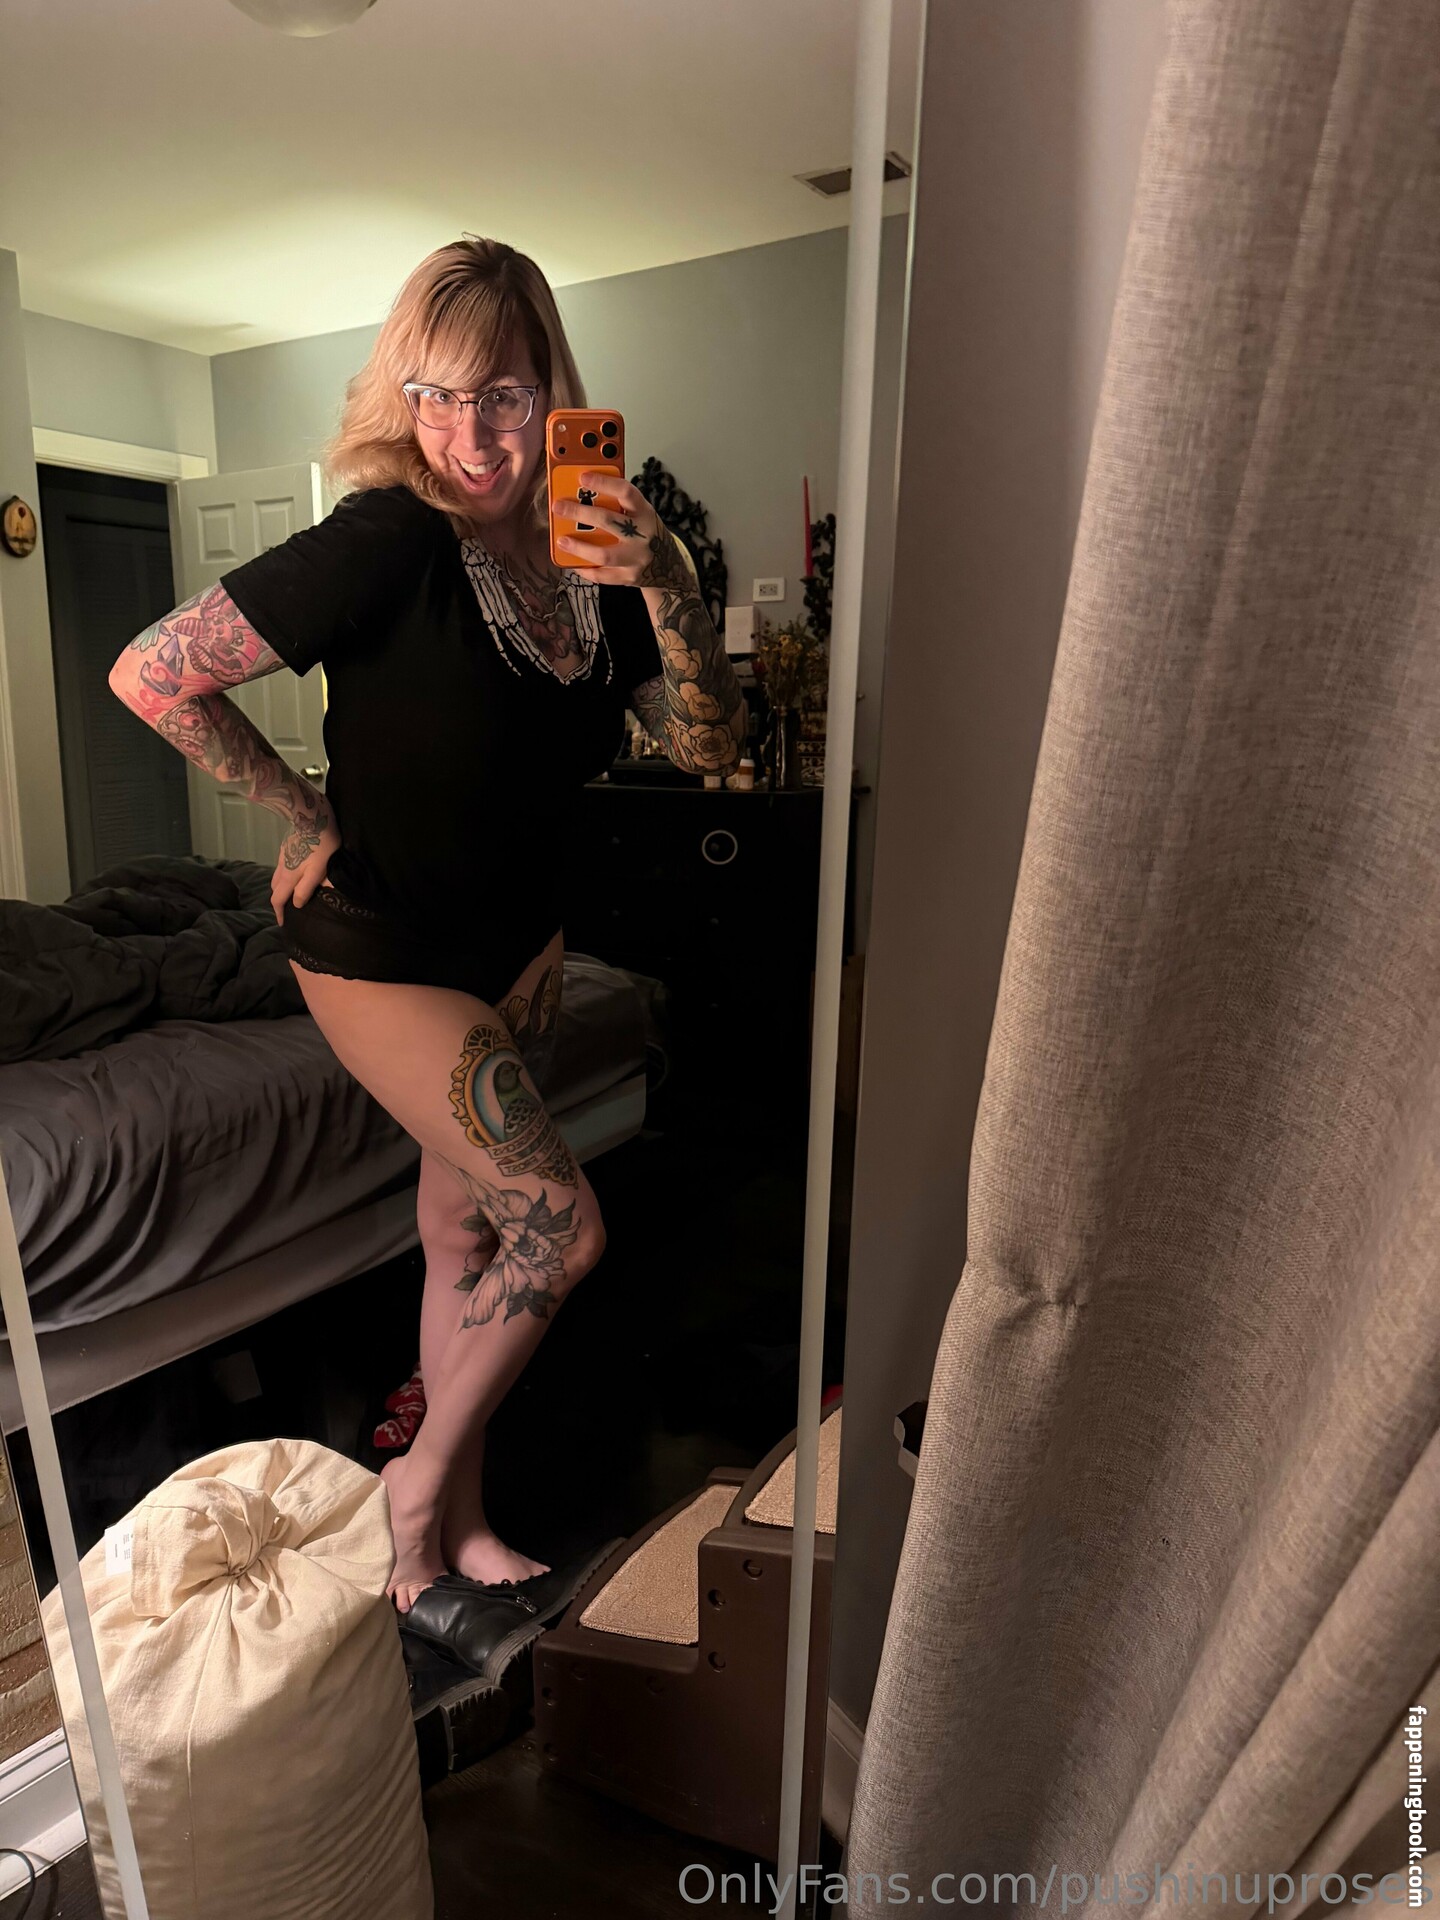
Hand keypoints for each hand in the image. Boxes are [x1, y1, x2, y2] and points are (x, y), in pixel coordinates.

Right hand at [271, 802, 340, 921]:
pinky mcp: (286, 847)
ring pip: (277, 877)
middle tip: (287, 910)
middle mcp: (282, 868)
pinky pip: (282, 866)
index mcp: (288, 876)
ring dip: (281, 888)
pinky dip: (284, 876)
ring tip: (290, 894)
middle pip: (275, 889)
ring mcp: (282, 856)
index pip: (278, 899)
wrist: (312, 817)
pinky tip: (294, 873)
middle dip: (279, 902)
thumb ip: (306, 889)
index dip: (279, 913)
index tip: (282, 923)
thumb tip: (296, 904)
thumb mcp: (317, 870)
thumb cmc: (321, 845)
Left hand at [552, 472, 678, 588]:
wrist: (669, 567)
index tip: (582, 477)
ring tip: (561, 540)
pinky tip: (573, 561)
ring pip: (603, 554)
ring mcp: (636, 559)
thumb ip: (619, 504)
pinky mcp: (628, 578)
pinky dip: (585, 569)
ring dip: (579, 547)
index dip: (604, 483)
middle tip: (559, 507)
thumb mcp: (641, 514)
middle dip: (580, 513)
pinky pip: (602, 576)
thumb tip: (584, 490)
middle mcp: (643, 535)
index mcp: (645, 512)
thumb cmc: (648, 533)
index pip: (626, 492)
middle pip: (608, 521)